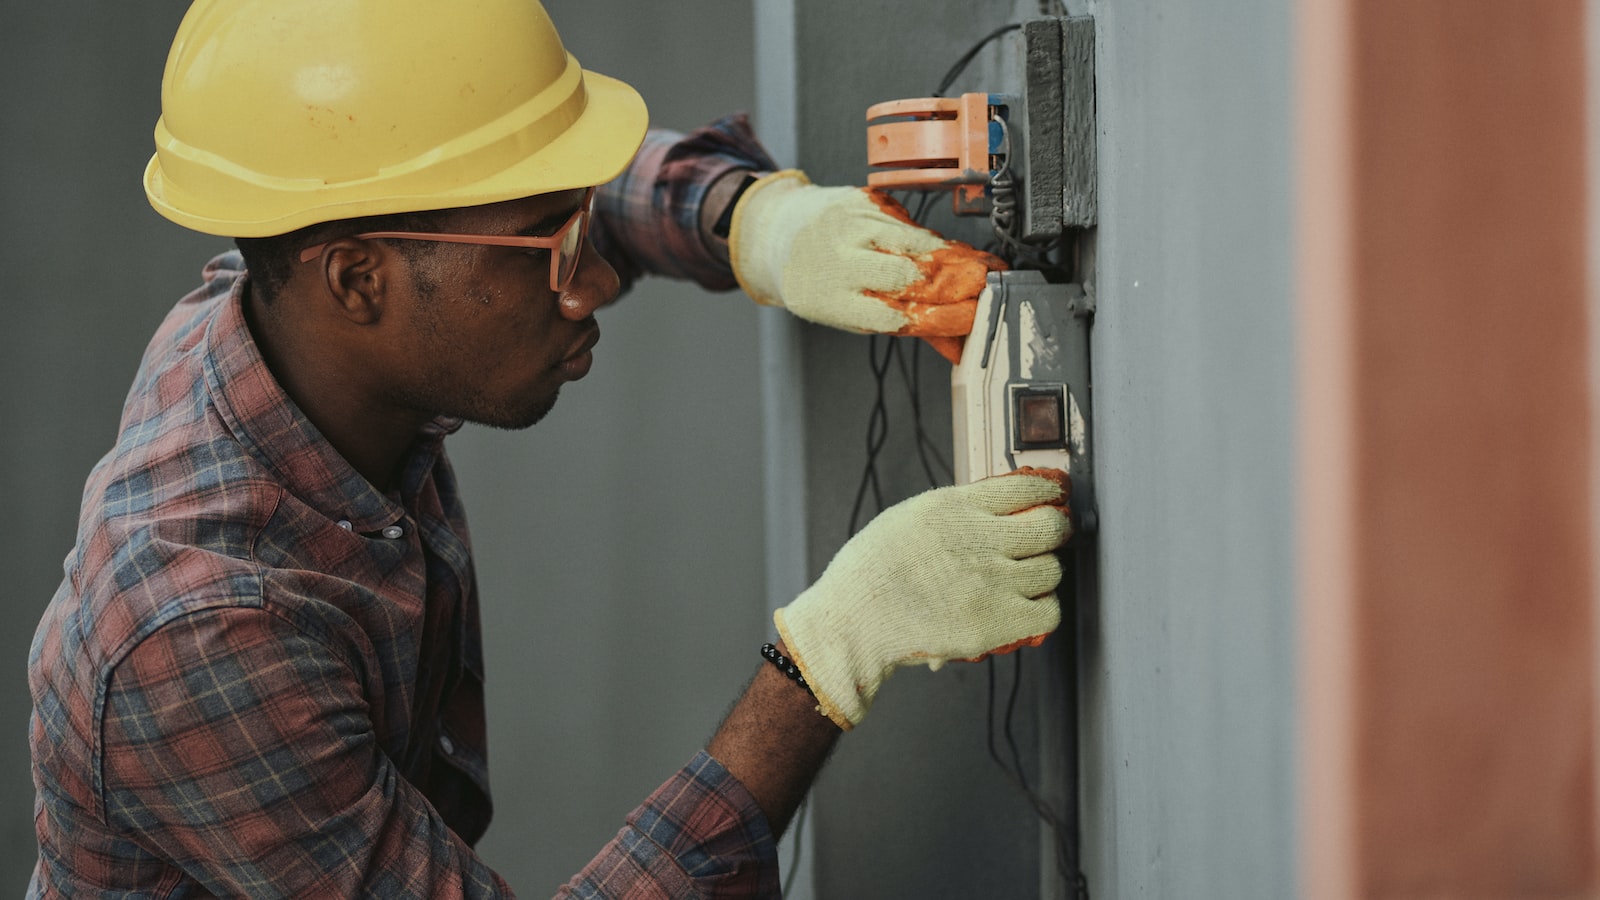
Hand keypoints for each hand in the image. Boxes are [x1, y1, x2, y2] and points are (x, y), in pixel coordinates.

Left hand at [728, 170, 1005, 363]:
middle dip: (953, 283)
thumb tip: (954, 344)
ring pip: (915, 242)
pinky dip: (931, 238)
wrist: (780, 232)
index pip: (894, 315)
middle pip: (908, 275)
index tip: (971, 318)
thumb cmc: (819, 282)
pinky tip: (947, 248)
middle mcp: (837, 260)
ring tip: (979, 268)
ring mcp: (850, 225)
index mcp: (831, 301)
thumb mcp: (849, 314)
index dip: (939, 318)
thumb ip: (901, 325)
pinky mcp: (863, 200)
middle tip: (986, 288)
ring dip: (953, 257)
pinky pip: (908, 221)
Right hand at [775, 468, 1070, 729]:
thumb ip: (955, 511)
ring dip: (1042, 575)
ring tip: (1023, 580)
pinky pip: (1048, 612)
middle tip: (1046, 539)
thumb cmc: (870, 572)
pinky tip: (1024, 609)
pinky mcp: (997, 622)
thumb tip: (997, 507)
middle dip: (1054, 532)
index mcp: (956, 507)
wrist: (853, 621)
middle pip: (1051, 527)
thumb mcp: (909, 517)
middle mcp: (980, 539)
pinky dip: (1042, 611)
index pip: (1027, 486)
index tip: (1053, 497)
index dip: (1048, 491)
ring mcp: (992, 582)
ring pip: (1052, 571)